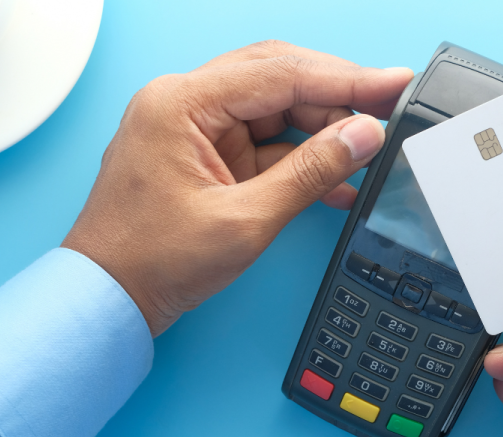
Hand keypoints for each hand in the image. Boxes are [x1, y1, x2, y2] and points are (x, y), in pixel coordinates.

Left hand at [62, 40, 413, 335]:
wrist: (109, 297)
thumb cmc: (151, 261)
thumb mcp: (245, 220)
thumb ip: (310, 173)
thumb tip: (361, 137)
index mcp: (181, 103)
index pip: (281, 73)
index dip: (347, 79)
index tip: (392, 84)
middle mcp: (184, 103)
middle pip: (279, 79)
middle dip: (337, 96)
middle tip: (388, 108)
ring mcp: (193, 128)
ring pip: (275, 109)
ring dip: (322, 130)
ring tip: (366, 153)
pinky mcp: (204, 154)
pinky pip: (264, 142)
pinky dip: (300, 158)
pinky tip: (336, 179)